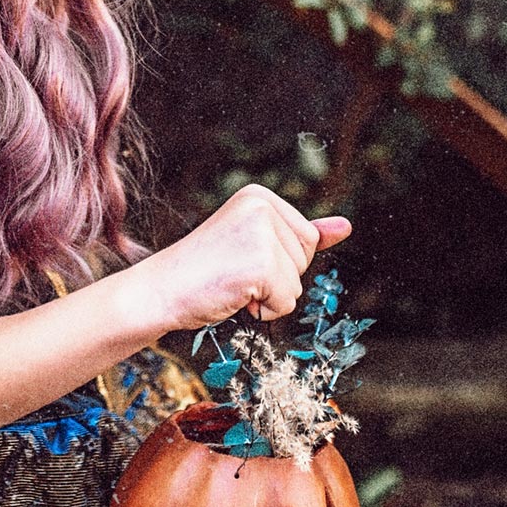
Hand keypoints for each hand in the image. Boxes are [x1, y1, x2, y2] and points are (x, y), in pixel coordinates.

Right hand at [147, 183, 351, 334]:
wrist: (161, 291)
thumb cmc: (203, 272)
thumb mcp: (253, 245)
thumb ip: (299, 235)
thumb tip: (346, 227)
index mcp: (259, 196)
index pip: (306, 237)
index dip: (279, 260)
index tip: (239, 258)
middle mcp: (262, 207)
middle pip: (306, 257)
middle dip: (277, 277)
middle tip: (233, 272)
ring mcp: (261, 234)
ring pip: (298, 282)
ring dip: (270, 296)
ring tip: (231, 283)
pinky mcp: (260, 264)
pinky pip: (287, 301)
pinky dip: (264, 310)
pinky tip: (233, 296)